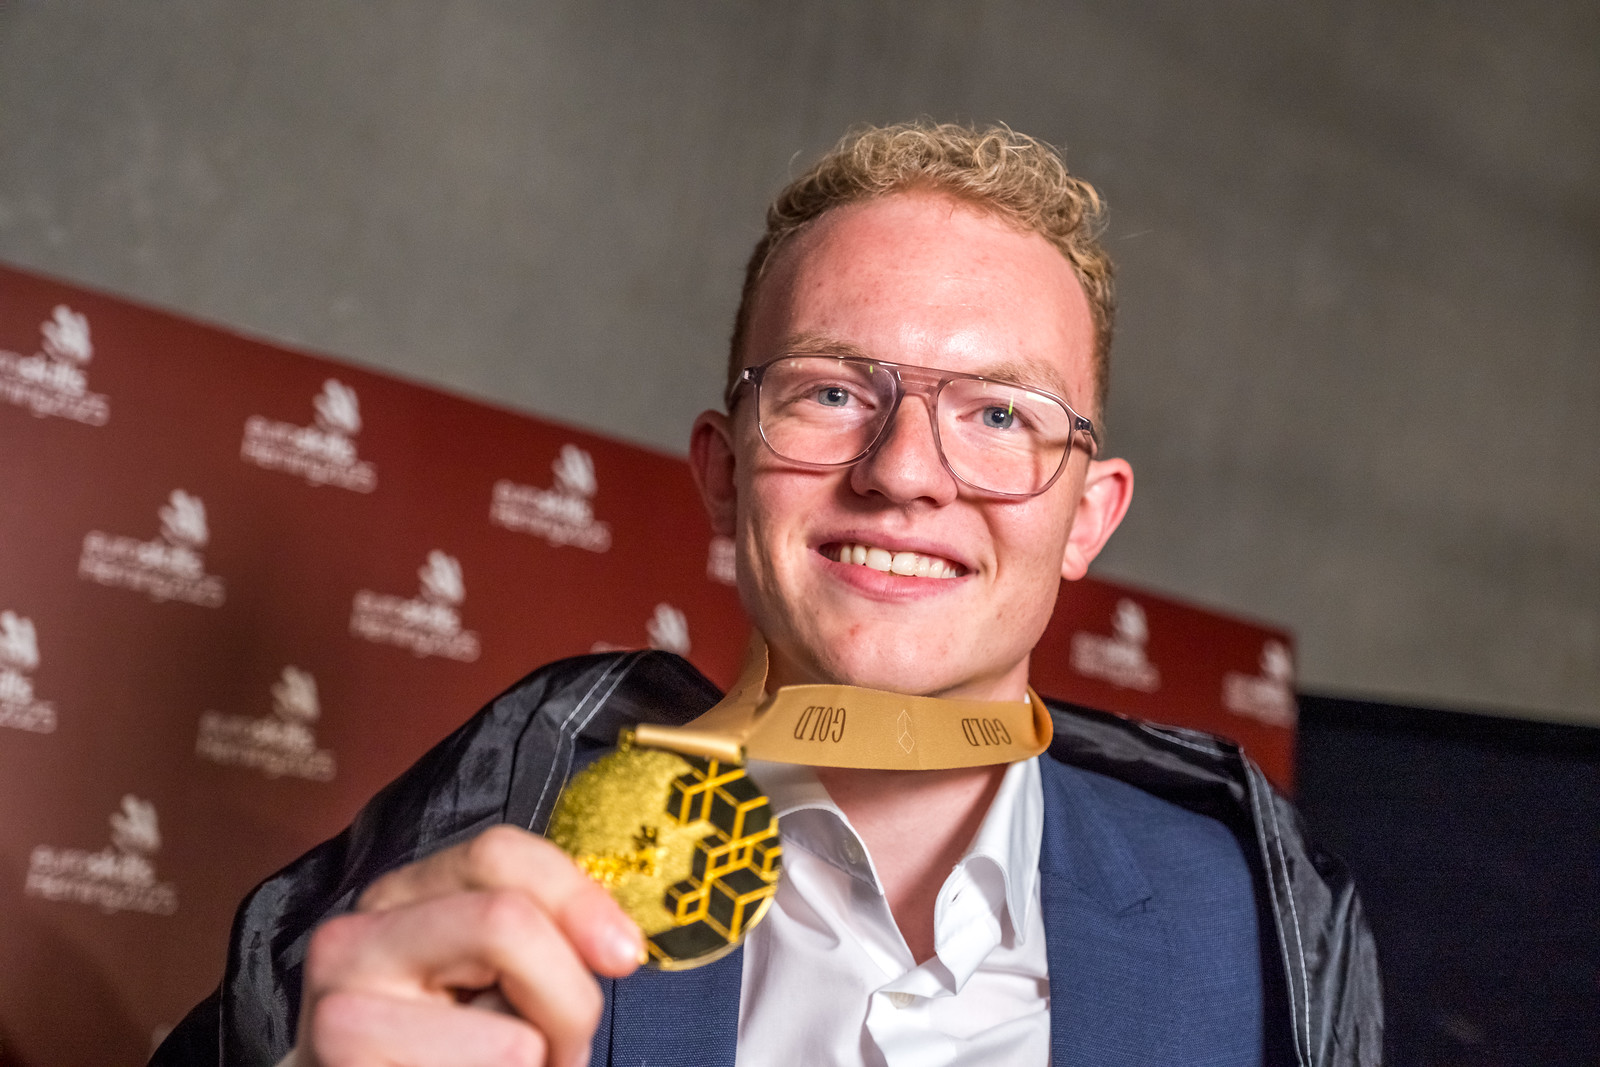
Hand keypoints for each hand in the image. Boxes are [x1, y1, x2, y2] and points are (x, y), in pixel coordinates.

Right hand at [294, 825, 643, 1066]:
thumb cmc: (450, 1051)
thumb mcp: (495, 979)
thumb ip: (537, 936)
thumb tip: (615, 944)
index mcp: (398, 898)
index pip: (498, 854)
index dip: (577, 899)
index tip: (623, 954)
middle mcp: (352, 940)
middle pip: (506, 922)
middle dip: (567, 1000)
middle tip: (562, 1047)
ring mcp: (334, 1017)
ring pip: (513, 1040)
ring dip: (537, 1065)